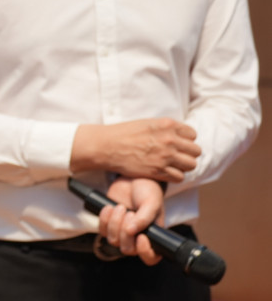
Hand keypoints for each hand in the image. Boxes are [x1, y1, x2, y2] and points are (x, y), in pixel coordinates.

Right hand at [71, 118, 199, 181]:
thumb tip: (178, 136)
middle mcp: (170, 140)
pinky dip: (173, 176)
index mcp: (168, 125)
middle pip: (195, 151)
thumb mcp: (147, 123)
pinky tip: (164, 173)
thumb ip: (165, 128)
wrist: (106, 146)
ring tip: (172, 165)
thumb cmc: (123, 133)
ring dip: (183, 166)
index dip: (186, 140)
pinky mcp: (158, 171)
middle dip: (187, 154)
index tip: (177, 144)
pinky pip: (179, 177)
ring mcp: (165, 156)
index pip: (193, 135)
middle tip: (176, 157)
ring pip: (191, 165)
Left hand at [98, 177, 162, 265]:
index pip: (150, 258)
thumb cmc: (148, 191)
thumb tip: (131, 231)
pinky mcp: (109, 224)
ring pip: (112, 240)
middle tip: (130, 212)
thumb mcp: (152, 203)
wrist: (133, 178)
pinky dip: (104, 219)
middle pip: (127, 249)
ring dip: (115, 223)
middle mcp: (138, 238)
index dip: (145, 252)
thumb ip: (145, 218)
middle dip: (126, 232)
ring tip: (121, 207)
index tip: (141, 237)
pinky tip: (110, 206)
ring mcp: (122, 232)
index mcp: (153, 236)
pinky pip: (101, 230)